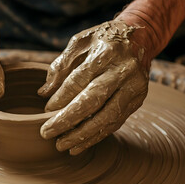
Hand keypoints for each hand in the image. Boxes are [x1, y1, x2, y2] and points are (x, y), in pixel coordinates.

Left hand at [38, 21, 148, 154]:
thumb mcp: (80, 42)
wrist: (140, 38)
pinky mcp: (138, 100)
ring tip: (62, 145)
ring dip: (83, 135)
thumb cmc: (103, 40)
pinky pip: (116, 122)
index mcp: (105, 52)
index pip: (79, 80)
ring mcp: (134, 86)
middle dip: (68, 120)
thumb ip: (61, 64)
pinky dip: (97, 136)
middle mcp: (122, 70)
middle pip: (92, 101)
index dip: (61, 97)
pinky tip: (80, 145)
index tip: (46, 110)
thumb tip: (44, 92)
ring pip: (107, 116)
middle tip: (47, 133)